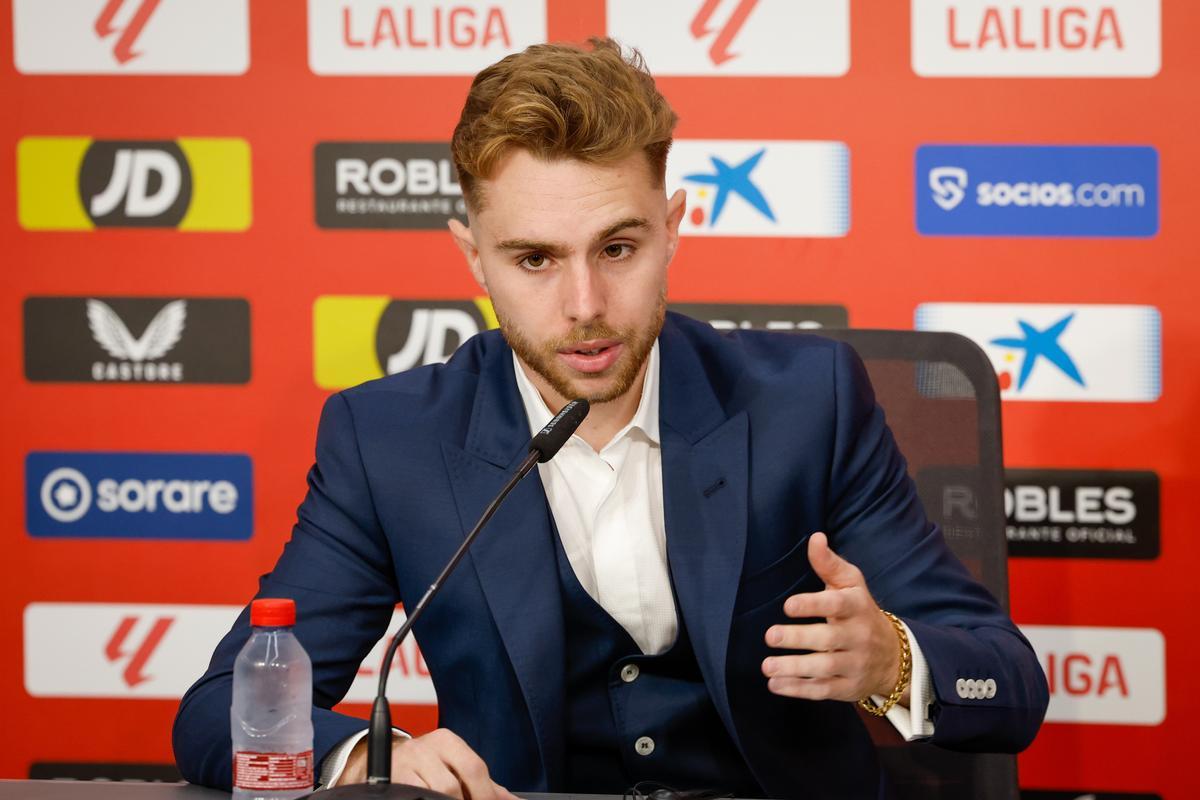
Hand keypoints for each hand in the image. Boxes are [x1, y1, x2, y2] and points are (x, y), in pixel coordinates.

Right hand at [334, 727, 519, 799]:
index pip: (474, 768)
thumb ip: (485, 784)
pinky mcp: (389, 782)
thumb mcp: (455, 766)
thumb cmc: (426, 766)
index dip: (486, 794)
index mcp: (446, 741)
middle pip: (451, 786)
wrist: (381, 762)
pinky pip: (413, 796)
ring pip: (433, 795)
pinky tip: (428, 799)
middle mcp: (424, 749)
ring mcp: (404, 766)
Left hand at [761, 532, 906, 705]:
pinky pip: (823, 690)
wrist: (893, 655)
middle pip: (829, 639)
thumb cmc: (859, 611)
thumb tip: (815, 538)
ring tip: (767, 666)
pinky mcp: (848, 687)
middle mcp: (858, 636)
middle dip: (798, 639)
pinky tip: (775, 684)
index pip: (837, 605)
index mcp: (856, 607)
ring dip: (794, 668)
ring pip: (825, 668)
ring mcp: (855, 664)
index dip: (813, 604)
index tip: (788, 605)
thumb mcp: (850, 584)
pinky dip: (798, 689)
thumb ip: (828, 563)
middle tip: (770, 636)